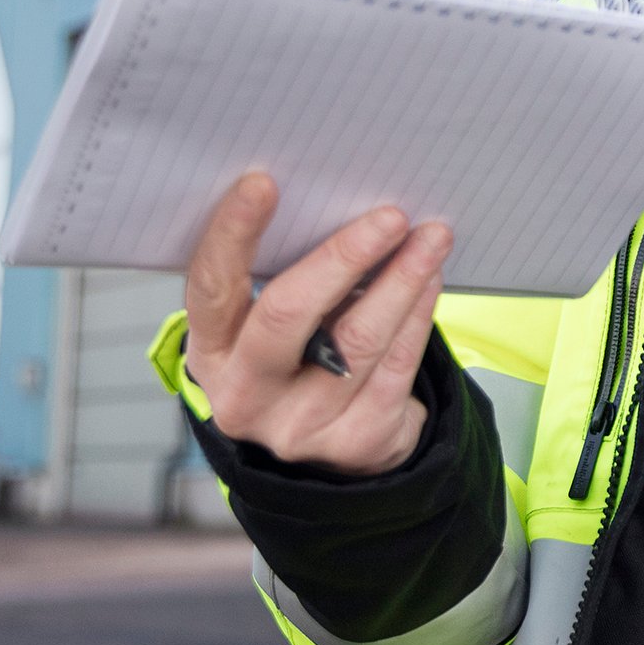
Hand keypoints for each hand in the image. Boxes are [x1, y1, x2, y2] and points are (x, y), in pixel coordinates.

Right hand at [179, 172, 453, 474]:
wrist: (322, 461)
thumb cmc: (294, 363)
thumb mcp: (263, 330)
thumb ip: (281, 280)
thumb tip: (336, 203)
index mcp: (212, 354)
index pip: (212, 288)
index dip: (232, 234)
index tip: (262, 183)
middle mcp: (246, 395)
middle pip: (289, 315)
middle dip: (344, 257)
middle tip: (390, 216)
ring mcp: (301, 426)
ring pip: (358, 340)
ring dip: (402, 279)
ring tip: (432, 236)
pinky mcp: (357, 442)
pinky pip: (397, 366)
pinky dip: (417, 314)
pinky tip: (430, 279)